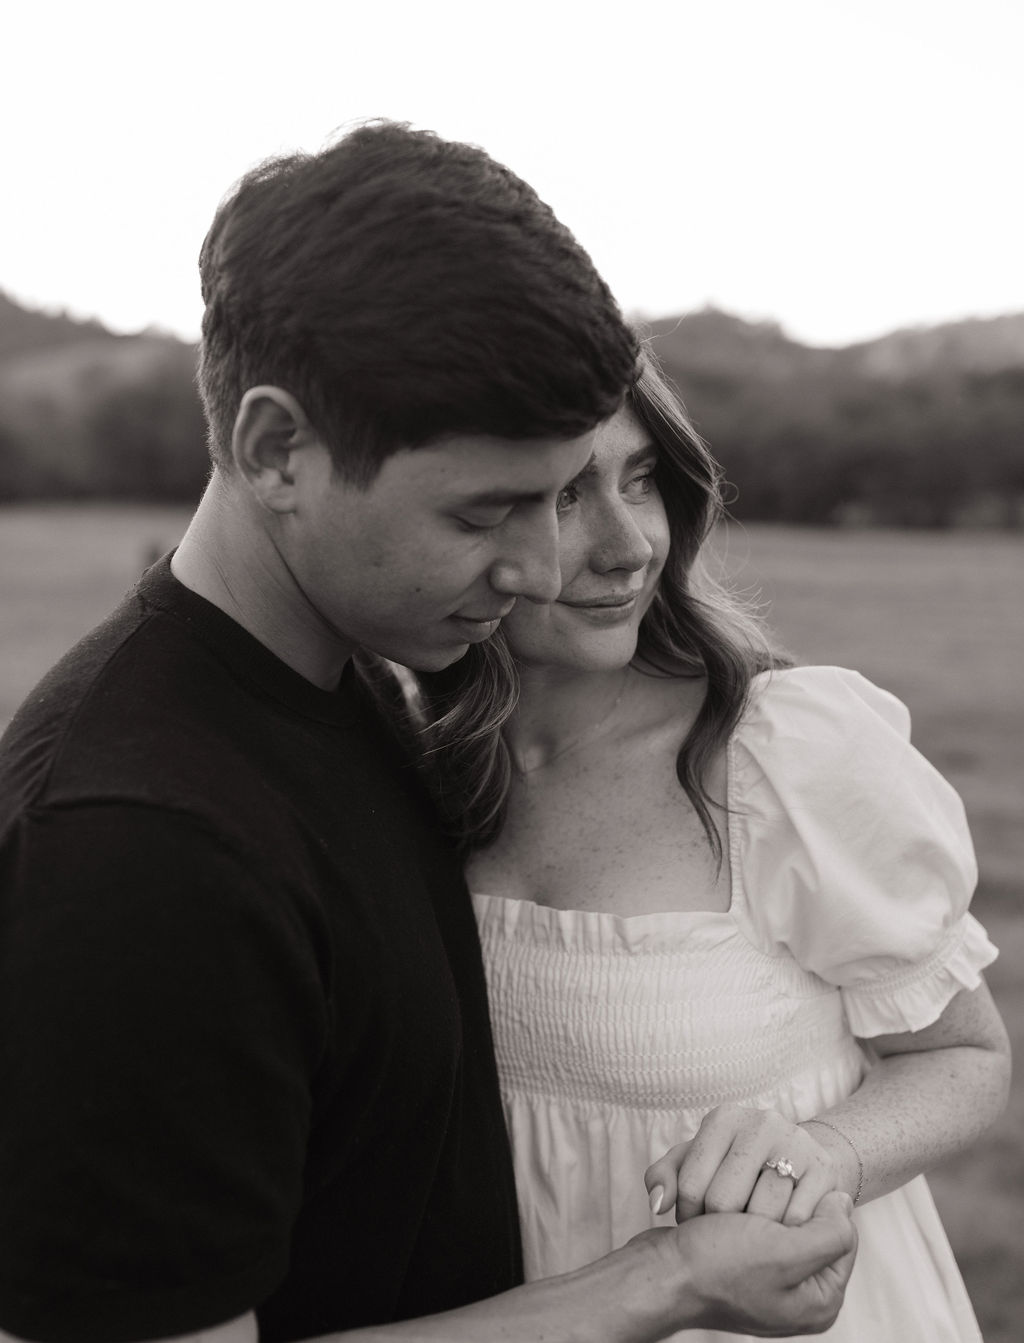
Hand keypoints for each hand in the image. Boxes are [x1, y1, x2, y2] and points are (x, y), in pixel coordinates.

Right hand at [639, 1189, 857, 1336]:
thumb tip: (844, 1204)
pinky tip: (726, 1211)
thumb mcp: (785, 1253)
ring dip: (762, 1203)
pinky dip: (744, 1209)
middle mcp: (798, 1294)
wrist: (659, 1273)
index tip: (781, 1201)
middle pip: (812, 1226)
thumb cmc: (716, 1267)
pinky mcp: (743, 1264)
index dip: (814, 1206)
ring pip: (782, 1218)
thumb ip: (831, 1233)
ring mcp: (769, 1280)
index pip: (840, 1234)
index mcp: (818, 1301)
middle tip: (755, 1209)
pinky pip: (756, 1224)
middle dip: (786, 1206)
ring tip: (738, 1210)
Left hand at [645, 1103, 841, 1225]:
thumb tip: (658, 1203)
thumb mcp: (697, 1163)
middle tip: (723, 1235)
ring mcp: (796, 1143)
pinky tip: (778, 1234)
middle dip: (718, 1230)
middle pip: (724, 1202)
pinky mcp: (824, 1169)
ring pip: (761, 1214)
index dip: (688, 1216)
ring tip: (748, 1236)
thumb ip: (665, 1177)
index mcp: (723, 1118)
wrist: (799, 1158)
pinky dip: (785, 1237)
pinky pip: (796, 1221)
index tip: (696, 1222)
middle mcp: (761, 1123)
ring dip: (752, 1238)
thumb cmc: (735, 1165)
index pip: (690, 1185)